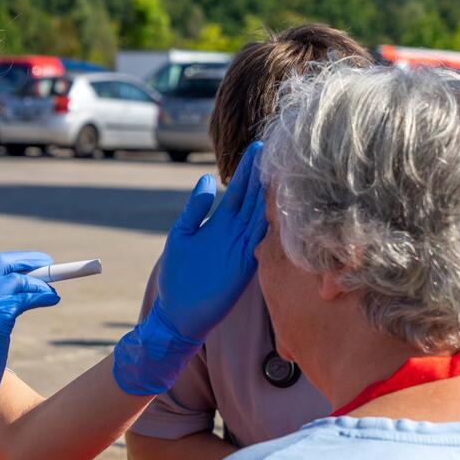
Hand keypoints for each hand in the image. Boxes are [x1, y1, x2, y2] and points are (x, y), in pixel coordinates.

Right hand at [0, 251, 60, 404]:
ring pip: (19, 281)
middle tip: (51, 265)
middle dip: (30, 260)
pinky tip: (52, 300)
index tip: (38, 262)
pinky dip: (43, 297)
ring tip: (54, 294)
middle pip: (4, 263)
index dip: (18, 260)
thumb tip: (32, 284)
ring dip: (41, 285)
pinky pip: (25, 299)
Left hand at [156, 141, 266, 339]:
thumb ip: (195, 208)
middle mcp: (236, 233)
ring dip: (272, 195)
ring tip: (283, 169)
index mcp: (221, 223)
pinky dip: (271, 224)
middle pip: (255, 198)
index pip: (239, 190)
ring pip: (262, 216)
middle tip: (279, 148)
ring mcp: (243, 248)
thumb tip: (206, 179)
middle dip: (265, 175)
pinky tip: (280, 205)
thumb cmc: (177, 276)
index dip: (248, 169)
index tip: (258, 146)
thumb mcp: (182, 233)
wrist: (177, 313)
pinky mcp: (245, 265)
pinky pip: (262, 241)